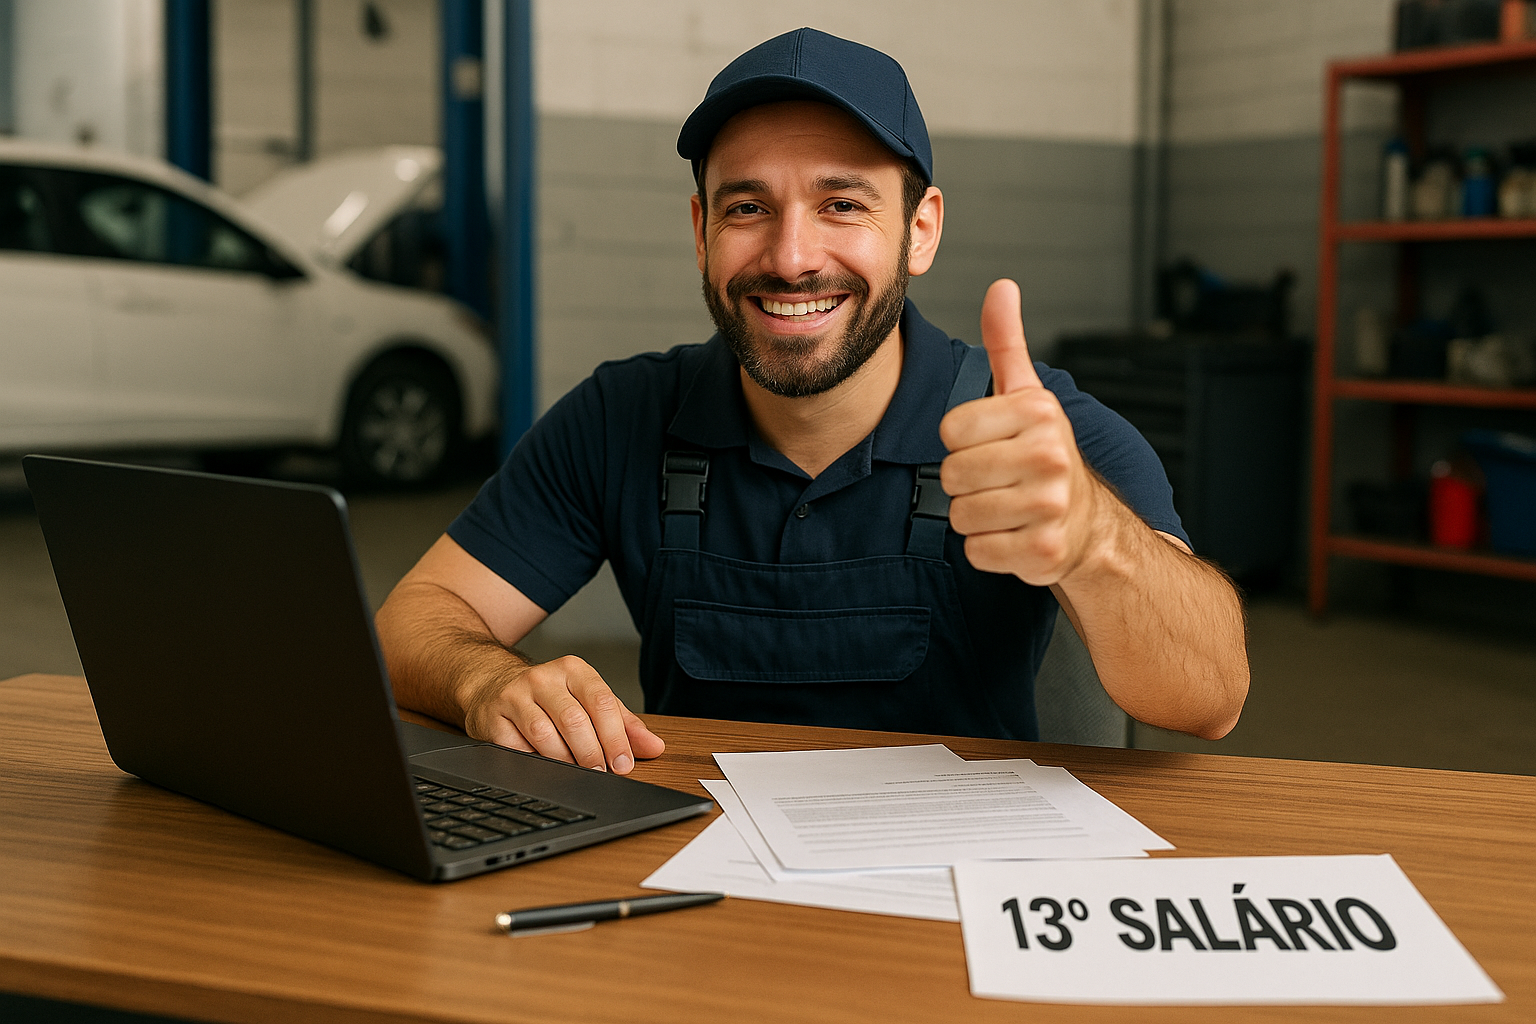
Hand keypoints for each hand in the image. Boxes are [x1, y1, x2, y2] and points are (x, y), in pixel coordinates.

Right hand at [458, 656, 664, 773]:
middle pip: (574, 720)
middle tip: (601, 773)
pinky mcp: (493, 717)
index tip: (623, 764)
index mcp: (574, 670)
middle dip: (592, 753)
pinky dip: (534, 762)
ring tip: (575, 772)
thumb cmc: (552, 697)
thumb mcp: (590, 700)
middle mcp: (543, 678)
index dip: (615, 737)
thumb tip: (654, 746)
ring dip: (564, 760)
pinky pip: (517, 748)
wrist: (494, 684)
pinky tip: (544, 766)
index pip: (601, 702)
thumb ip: (623, 723)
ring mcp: (515, 696)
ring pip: (545, 736)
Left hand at [938, 279, 1101, 584]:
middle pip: (952, 475)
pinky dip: (988, 549)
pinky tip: (1014, 534)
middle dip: (966, 483)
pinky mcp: (1043, 551)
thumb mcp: (1027, 395)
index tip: (993, 444)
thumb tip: (1002, 288)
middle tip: (999, 480)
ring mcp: (1049, 506)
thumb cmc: (1043, 455)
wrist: (1087, 524)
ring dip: (976, 516)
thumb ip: (1007, 343)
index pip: (950, 431)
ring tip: (1007, 506)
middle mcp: (1048, 457)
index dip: (962, 442)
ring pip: (961, 515)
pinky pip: (977, 551)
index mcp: (1038, 413)